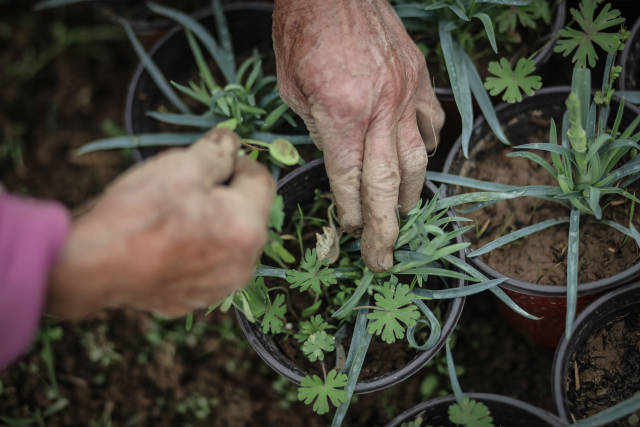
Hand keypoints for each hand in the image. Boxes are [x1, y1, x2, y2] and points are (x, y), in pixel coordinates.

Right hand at [47, 128, 275, 318]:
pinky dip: (194, 249)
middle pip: (246, 212)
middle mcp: (245, 264)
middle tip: (185, 189)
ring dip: (211, 222)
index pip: (261, 180)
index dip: (237, 162)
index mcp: (248, 229)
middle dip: (223, 195)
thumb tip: (233, 142)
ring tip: (172, 217)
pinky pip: (207, 264)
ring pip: (227, 240)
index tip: (211, 160)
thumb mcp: (181, 165)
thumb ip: (218, 151)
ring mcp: (221, 287)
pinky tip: (165, 243)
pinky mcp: (197, 299)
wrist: (92, 267)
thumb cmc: (140, 214)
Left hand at [273, 0, 443, 271]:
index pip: (349, 180)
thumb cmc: (301, 33)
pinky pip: (433, 122)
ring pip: (418, 160)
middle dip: (385, 228)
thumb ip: (317, 130)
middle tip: (383, 259)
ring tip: (402, 218)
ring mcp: (406, 95)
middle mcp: (381, 111)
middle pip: (387, 184)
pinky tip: (420, 161)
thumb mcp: (291, 88)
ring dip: (410, 196)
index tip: (348, 232)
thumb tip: (336, 161)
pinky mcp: (420, 79)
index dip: (349, 212)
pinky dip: (428, 146)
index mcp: (342, 116)